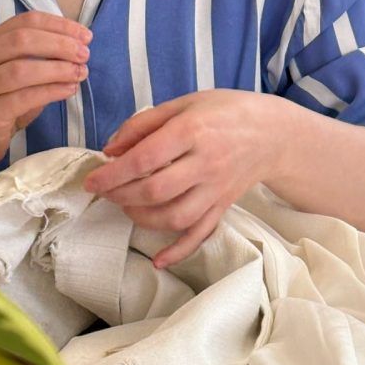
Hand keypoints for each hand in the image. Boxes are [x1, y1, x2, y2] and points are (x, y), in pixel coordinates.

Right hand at [0, 12, 90, 171]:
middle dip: (59, 44)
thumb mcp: (15, 71)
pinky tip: (69, 89)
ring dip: (57, 68)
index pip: (26, 21)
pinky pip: (22, 98)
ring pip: (21, 69)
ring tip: (80, 72)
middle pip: (22, 40)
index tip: (84, 35)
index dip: (58, 25)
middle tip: (85, 54)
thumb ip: (38, 56)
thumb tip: (78, 47)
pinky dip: (50, 91)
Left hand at [83, 90, 284, 266]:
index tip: (92, 180)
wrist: (272, 133)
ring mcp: (216, 189)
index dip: (113, 173)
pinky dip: (179, 251)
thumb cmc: (224, 111)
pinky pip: (201, 234)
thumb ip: (144, 124)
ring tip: (126, 207)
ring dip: (142, 218)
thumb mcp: (183, 103)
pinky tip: (159, 261)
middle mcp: (205, 163)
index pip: (145, 159)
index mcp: (192, 132)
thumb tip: (111, 149)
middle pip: (156, 191)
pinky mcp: (223, 206)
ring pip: (175, 217)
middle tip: (104, 192)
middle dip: (121, 195)